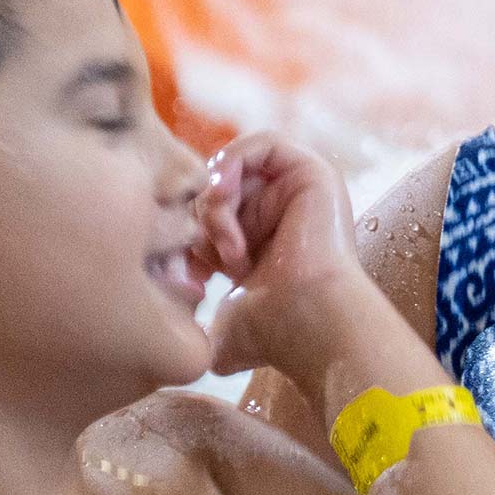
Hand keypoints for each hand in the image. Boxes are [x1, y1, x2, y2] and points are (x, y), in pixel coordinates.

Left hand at [193, 133, 384, 379]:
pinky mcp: (314, 172)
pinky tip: (224, 193)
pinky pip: (262, 144)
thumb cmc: (271, 331)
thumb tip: (179, 349)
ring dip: (215, 197)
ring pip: (234, 169)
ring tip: (223, 234)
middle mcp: (284, 215)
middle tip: (213, 254)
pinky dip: (232, 161)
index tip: (192, 268)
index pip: (211, 214)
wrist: (306, 320)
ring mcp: (300, 192)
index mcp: (266, 244)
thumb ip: (201, 323)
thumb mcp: (222, 320)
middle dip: (202, 219)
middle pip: (218, 190)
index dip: (191, 233)